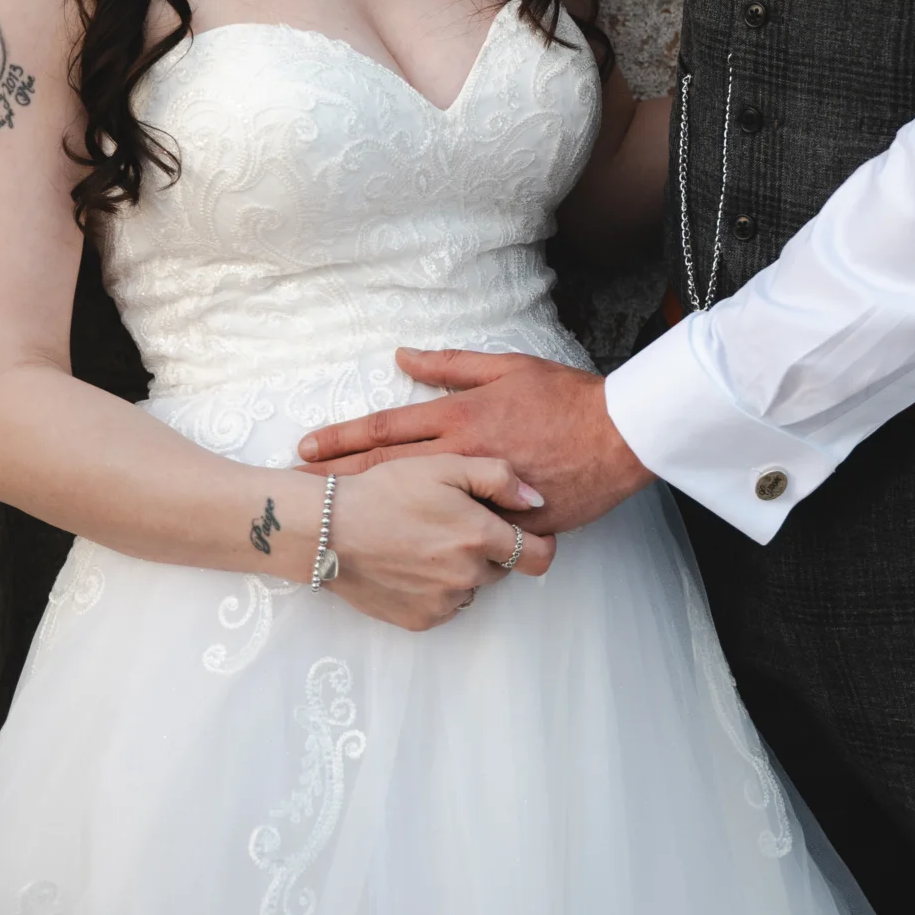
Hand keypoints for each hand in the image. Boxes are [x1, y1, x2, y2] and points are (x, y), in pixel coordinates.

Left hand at [297, 352, 654, 535]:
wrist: (617, 436)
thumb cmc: (563, 395)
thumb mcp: (506, 366)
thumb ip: (451, 364)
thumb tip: (401, 355)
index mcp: (460, 418)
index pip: (386, 428)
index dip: (341, 439)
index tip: (306, 447)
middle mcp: (462, 457)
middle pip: (386, 471)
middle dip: (337, 480)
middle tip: (297, 490)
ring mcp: (482, 497)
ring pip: (416, 510)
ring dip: (373, 517)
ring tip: (334, 528)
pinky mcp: (507, 527)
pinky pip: (463, 540)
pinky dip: (431, 547)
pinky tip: (402, 560)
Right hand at [318, 453, 554, 632]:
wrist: (330, 530)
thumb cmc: (387, 489)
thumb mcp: (444, 464)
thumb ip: (499, 477)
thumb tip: (537, 500)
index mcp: (478, 536)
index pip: (537, 556)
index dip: (540, 544)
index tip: (531, 533)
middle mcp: (467, 577)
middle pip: (502, 569)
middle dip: (491, 549)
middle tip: (458, 523)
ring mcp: (443, 603)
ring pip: (473, 586)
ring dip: (463, 568)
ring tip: (428, 539)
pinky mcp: (420, 620)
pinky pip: (446, 604)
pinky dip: (439, 587)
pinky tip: (413, 560)